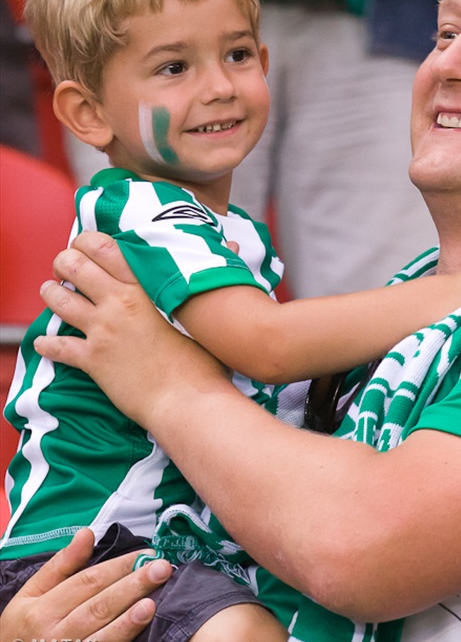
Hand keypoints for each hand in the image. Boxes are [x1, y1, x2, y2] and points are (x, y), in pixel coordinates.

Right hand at [0, 528, 171, 641]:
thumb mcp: (30, 595)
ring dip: (127, 624)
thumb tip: (88, 533)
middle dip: (133, 586)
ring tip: (152, 604)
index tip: (144, 553)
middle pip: (99, 607)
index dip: (118, 566)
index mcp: (43, 611)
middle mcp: (54, 637)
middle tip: (162, 569)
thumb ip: (60, 566)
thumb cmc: (20, 631)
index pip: (87, 583)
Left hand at [35, 233, 226, 426]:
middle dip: (62, 261)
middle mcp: (118, 304)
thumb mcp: (208, 310)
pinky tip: (43, 343)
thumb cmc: (204, 357)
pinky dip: (46, 344)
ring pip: (59, 301)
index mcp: (144, 287)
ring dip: (50, 294)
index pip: (105, 249)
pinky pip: (58, 347)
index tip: (83, 243)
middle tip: (63, 264)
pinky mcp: (93, 361)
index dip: (87, 241)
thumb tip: (236, 244)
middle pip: (74, 267)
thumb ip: (213, 274)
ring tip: (50, 291)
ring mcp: (103, 331)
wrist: (188, 400)